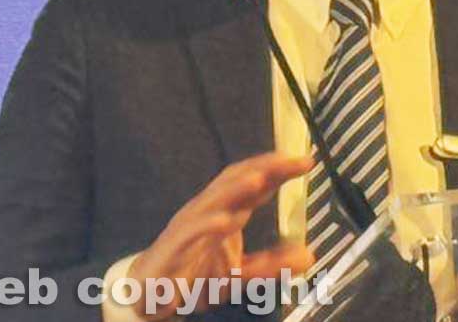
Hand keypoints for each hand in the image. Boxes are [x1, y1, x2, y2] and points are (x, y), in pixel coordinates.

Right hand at [125, 151, 314, 318]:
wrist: (149, 295)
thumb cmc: (192, 276)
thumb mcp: (241, 274)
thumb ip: (273, 264)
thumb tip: (307, 256)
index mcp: (225, 212)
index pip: (253, 182)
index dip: (278, 169)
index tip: (305, 161)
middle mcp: (208, 211)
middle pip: (235, 180)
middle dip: (265, 167)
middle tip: (292, 161)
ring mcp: (190, 226)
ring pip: (213, 199)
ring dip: (236, 188)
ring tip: (260, 179)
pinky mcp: (174, 246)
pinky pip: (191, 232)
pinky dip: (208, 224)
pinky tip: (226, 222)